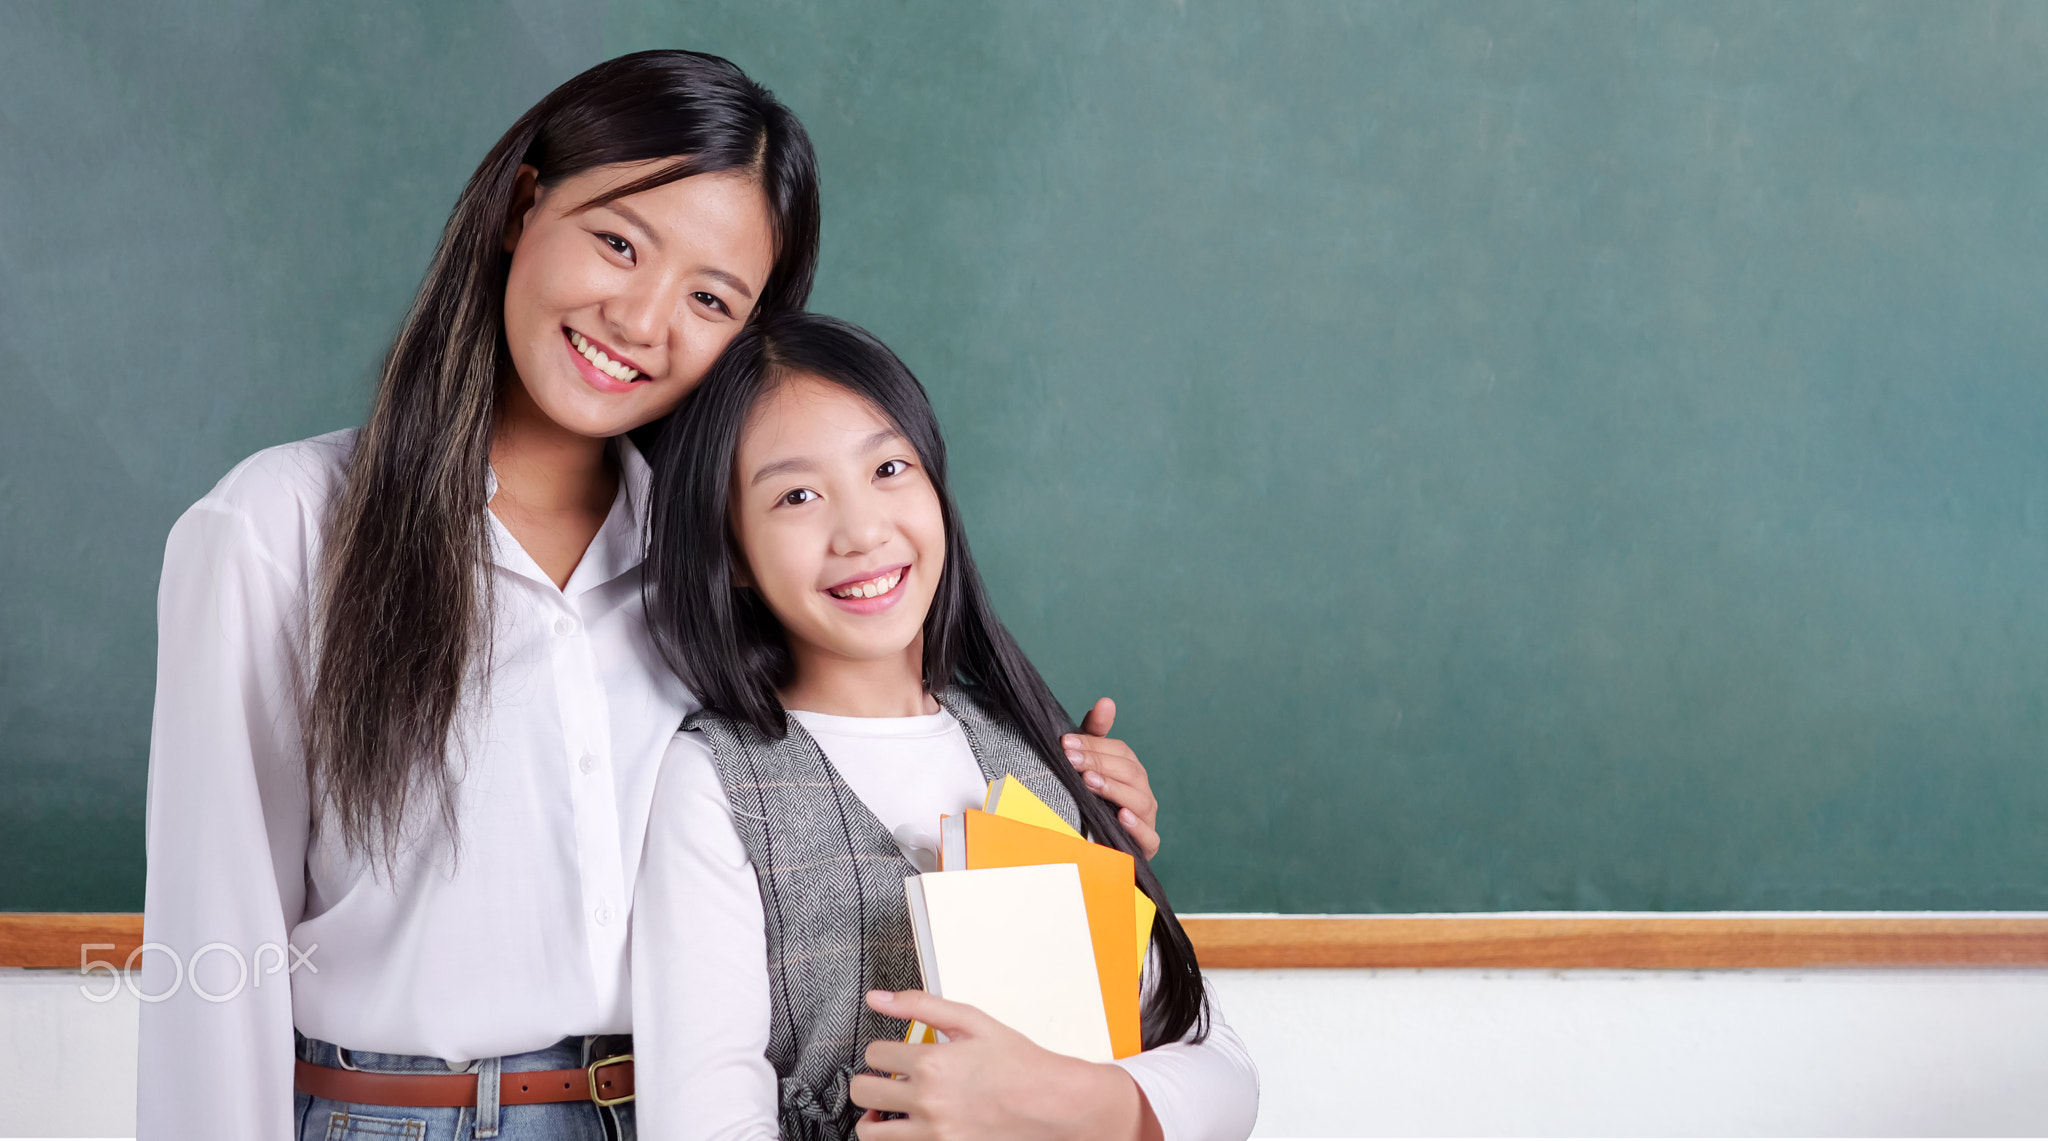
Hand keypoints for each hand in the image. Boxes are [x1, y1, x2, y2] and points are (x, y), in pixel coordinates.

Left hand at [850, 989, 1157, 1140]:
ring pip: (870, 1132)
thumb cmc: (1019, 1065)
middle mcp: (927, 1102)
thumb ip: (920, 1006)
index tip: (894, 1056)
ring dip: (874, 1118)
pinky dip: (899, 1138)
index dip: (882, 1052)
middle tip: (886, 1082)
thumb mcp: (972, 1022)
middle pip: (863, 1093)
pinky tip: (913, 1127)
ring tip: (889, 1111)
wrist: (1052, 1104)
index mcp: (931, 1064)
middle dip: (870, 1083)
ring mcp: (933, 1134)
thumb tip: (878, 998)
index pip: (874, 1055)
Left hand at [1063, 698, 1160, 858]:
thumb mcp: (1088, 766)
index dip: (1093, 746)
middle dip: (1098, 764)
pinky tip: (1121, 816)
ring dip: (1114, 789)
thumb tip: (1106, 701)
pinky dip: (1137, 826)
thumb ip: (1094, 735)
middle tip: (1072, 761)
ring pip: (1139, 799)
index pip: (1119, 751)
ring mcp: (1146, 817)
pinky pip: (1149, 835)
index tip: (1065, 744)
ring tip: (1090, 782)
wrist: (1096, 847)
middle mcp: (1141, 790)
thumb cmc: (1092, 801)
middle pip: (1129, 771)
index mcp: (1130, 770)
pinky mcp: (1147, 845)